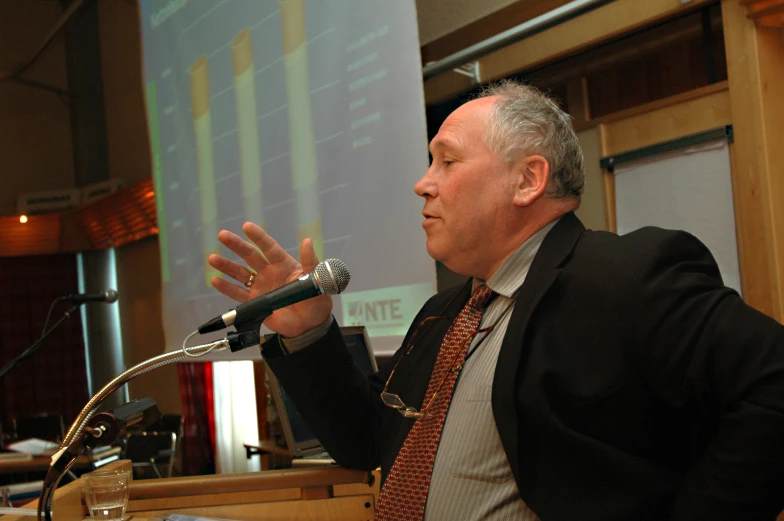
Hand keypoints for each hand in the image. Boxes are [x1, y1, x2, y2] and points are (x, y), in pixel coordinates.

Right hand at [207, 222, 332, 337]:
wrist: (310, 325)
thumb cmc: (316, 300)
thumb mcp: (317, 280)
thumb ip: (310, 262)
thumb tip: (307, 241)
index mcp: (284, 264)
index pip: (269, 247)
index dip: (258, 237)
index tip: (246, 226)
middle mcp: (269, 272)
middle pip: (250, 256)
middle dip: (236, 245)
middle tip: (222, 235)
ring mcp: (260, 287)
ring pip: (240, 273)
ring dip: (226, 266)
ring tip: (212, 258)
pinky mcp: (255, 303)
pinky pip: (238, 294)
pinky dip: (226, 288)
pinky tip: (215, 281)